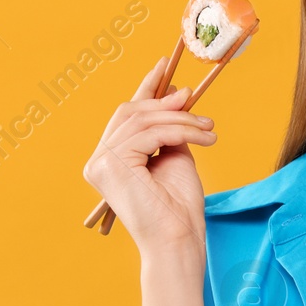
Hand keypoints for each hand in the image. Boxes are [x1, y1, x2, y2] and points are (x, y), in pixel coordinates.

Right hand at [82, 55, 218, 259]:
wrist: (179, 240)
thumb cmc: (178, 208)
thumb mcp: (175, 157)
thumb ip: (169, 130)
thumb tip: (176, 94)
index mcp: (110, 160)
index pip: (126, 115)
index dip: (146, 87)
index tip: (165, 65)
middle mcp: (98, 161)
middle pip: (131, 113)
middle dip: (166, 102)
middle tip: (194, 98)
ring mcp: (101, 163)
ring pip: (144, 121)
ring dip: (181, 119)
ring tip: (208, 128)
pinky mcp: (112, 165)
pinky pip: (150, 133)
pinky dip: (180, 131)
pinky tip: (202, 138)